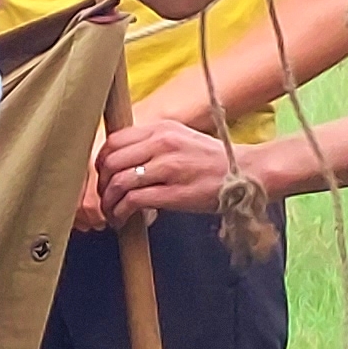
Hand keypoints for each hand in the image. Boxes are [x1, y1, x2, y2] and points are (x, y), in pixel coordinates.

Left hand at [97, 117, 254, 222]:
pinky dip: (121, 213)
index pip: (114, 140)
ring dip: (108, 202)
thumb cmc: (214, 160)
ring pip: (119, 182)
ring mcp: (168, 167)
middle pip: (111, 161)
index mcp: (162, 128)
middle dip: (100, 184)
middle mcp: (162, 143)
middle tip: (103, 198)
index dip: (100, 161)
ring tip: (111, 213)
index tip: (101, 176)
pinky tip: (123, 220)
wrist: (248, 173)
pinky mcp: (174, 192)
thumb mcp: (182, 138)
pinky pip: (133, 201)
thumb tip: (124, 158)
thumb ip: (154, 143)